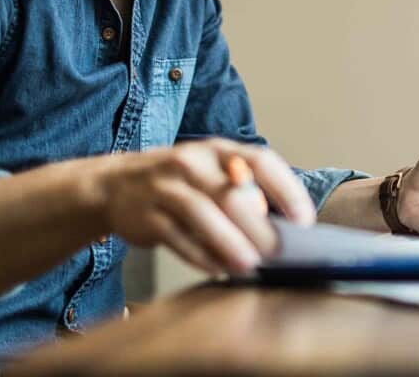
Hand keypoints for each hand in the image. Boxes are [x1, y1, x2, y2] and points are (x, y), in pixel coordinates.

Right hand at [97, 138, 314, 276]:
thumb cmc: (179, 182)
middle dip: (259, 227)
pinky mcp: (146, 215)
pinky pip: (177, 238)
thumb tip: (285, 229)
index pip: (260, 161)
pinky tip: (218, 269)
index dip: (286, 189)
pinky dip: (200, 256)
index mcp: (218, 150)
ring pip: (203, 214)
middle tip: (278, 253)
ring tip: (251, 266)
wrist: (114, 185)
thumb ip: (244, 191)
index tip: (304, 220)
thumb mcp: (211, 172)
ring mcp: (166, 187)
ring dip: (230, 243)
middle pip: (232, 194)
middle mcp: (192, 162)